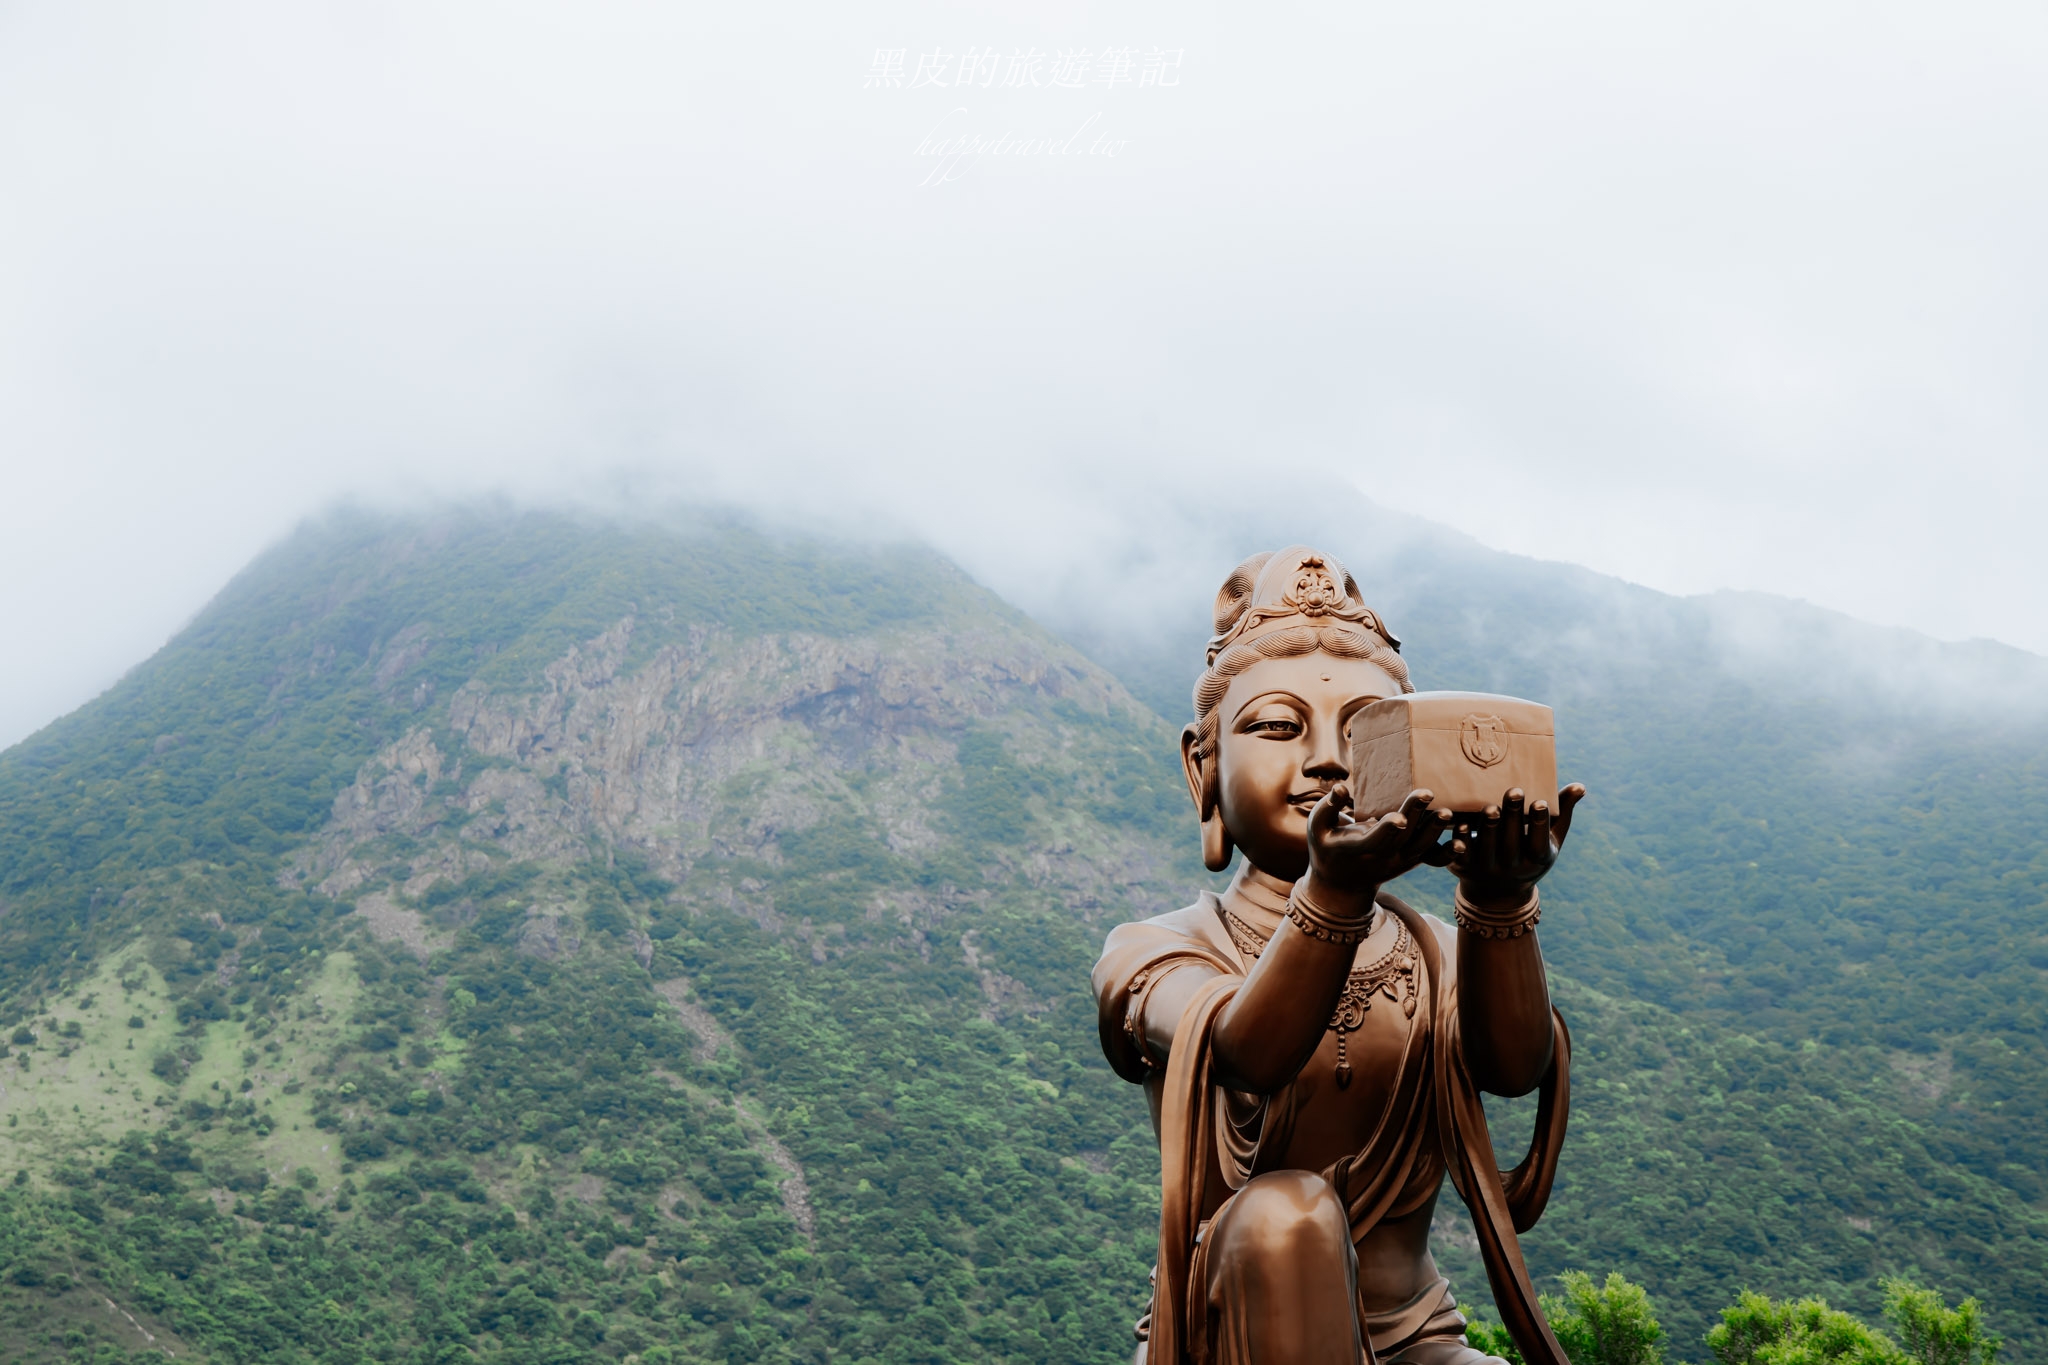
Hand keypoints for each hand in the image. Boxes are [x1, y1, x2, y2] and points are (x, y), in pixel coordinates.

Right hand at [1303, 786, 1452, 916]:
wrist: (1341, 884)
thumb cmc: (1326, 847)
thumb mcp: (1317, 828)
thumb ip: (1328, 807)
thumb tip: (1340, 788)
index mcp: (1357, 848)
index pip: (1375, 839)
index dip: (1387, 829)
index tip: (1398, 817)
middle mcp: (1381, 858)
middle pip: (1402, 837)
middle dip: (1416, 816)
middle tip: (1428, 794)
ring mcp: (1398, 862)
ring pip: (1420, 847)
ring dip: (1435, 831)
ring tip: (1448, 814)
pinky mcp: (1410, 861)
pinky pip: (1431, 858)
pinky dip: (1447, 852)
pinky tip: (1462, 841)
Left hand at [1444, 783, 1585, 909]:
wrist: (1498, 892)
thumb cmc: (1529, 854)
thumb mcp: (1549, 839)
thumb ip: (1562, 812)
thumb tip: (1579, 786)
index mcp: (1536, 860)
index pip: (1539, 842)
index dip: (1539, 823)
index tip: (1540, 802)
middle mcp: (1512, 869)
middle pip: (1512, 842)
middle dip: (1513, 817)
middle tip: (1514, 792)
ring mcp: (1487, 870)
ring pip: (1487, 847)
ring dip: (1488, 826)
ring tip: (1491, 807)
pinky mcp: (1463, 868)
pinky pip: (1461, 855)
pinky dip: (1461, 840)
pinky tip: (1460, 824)